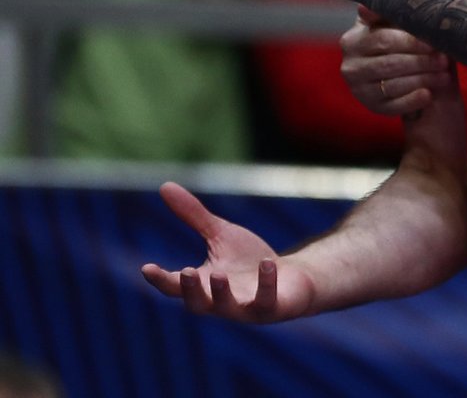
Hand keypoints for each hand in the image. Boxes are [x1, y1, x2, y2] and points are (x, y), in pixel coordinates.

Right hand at [140, 182, 316, 321]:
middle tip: (184, 271)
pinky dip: (266, 283)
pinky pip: (266, 300)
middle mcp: (220, 302)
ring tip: (217, 274)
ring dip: (221, 293)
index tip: (147, 268)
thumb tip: (165, 186)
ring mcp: (246, 308)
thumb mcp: (221, 234)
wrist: (291, 278)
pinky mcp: (271, 308)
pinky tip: (267, 263)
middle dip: (190, 290)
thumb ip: (194, 216)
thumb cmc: (249, 259)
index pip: (175, 287)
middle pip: (197, 304)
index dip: (160, 280)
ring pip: (228, 308)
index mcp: (203, 285)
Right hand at [341, 5, 453, 114]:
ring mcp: (360, 90)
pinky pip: (394, 106)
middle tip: (444, 60)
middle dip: (421, 62)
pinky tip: (429, 95)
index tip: (434, 42)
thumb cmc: (399, 38)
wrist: (401, 70)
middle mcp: (351, 67)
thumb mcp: (391, 21)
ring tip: (444, 75)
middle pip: (390, 64)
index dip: (411, 42)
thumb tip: (366, 7)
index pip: (384, 40)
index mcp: (353, 40)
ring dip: (422, 80)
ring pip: (393, 85)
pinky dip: (413, 100)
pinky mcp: (372, 107)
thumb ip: (385, 12)